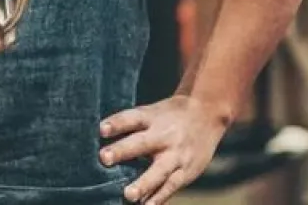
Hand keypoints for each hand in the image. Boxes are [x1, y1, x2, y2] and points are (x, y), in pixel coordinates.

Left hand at [100, 95, 229, 203]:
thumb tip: (100, 138)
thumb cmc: (170, 116)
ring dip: (143, 184)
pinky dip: (159, 198)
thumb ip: (130, 126)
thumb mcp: (152, 112)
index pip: (132, 118)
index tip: (101, 130)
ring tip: (129, 195)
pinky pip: (171, 187)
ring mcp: (177, 155)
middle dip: (123, 151)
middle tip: (104, 158)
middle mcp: (164, 136)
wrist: (207, 114)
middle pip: (142, 143)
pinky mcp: (187, 171)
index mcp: (152, 118)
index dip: (116, 123)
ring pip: (159, 171)